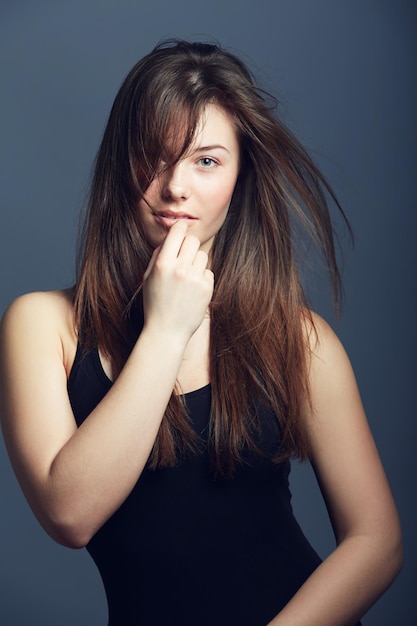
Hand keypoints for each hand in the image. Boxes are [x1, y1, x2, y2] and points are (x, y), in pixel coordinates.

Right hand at [142, 221, 213, 343]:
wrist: (167, 331)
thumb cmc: (155, 303)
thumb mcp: (148, 277)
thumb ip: (158, 255)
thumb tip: (172, 236)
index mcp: (162, 264)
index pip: (177, 232)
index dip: (180, 228)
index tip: (181, 230)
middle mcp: (180, 269)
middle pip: (192, 240)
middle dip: (188, 246)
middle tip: (183, 256)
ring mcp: (195, 279)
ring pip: (202, 255)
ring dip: (195, 262)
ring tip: (186, 278)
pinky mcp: (207, 288)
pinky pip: (208, 271)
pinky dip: (202, 278)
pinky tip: (192, 290)